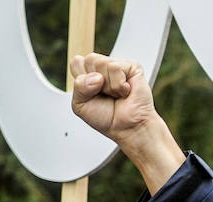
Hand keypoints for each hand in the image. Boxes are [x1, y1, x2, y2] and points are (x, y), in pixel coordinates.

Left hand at [69, 53, 183, 192]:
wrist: (133, 132)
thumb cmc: (110, 123)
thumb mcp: (81, 107)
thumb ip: (79, 87)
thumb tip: (95, 77)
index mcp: (90, 77)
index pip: (76, 62)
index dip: (82, 80)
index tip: (94, 96)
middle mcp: (104, 69)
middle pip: (85, 59)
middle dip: (91, 83)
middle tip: (105, 97)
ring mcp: (120, 68)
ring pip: (99, 61)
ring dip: (105, 84)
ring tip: (117, 96)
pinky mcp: (135, 70)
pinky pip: (118, 66)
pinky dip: (118, 82)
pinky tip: (125, 92)